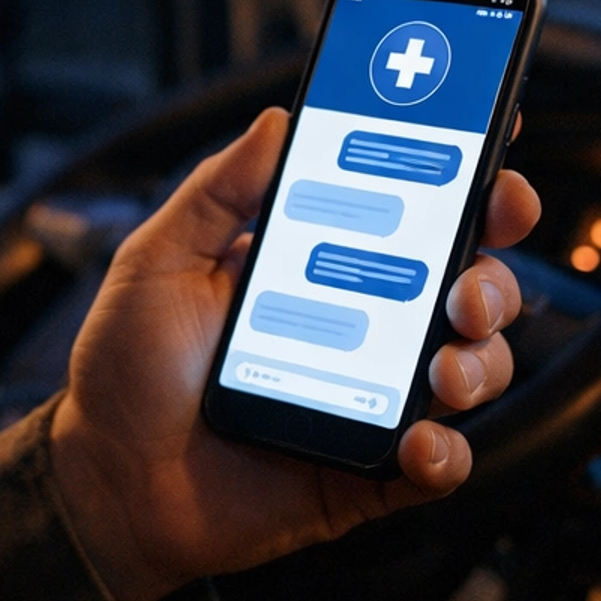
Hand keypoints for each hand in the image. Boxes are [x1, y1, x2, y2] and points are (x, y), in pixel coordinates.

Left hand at [49, 107, 539, 600]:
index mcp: (326, 266)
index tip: (495, 178)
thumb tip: (277, 121)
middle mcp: (365, 330)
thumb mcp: (158, 260)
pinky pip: (439, 465)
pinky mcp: (369, 473)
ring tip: (442, 372)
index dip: (474, 194)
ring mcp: (374, 402)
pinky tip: (418, 444)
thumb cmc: (127, 368)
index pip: (422, 219)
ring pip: (473, 371)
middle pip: (470, 290)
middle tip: (464, 289)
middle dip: (492, 282)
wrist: (105, 479)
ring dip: (480, 364)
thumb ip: (218, 191)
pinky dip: (446, 455)